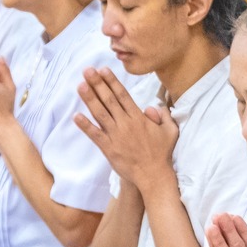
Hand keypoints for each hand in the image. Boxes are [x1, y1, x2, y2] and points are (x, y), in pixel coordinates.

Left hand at [74, 67, 178, 192]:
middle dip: (97, 84)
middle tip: (87, 71)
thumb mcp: (170, 131)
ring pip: (100, 113)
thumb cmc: (162, 154)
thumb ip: (163, 115)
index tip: (103, 70)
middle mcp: (126, 123)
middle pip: (109, 100)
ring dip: (89, 99)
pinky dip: (85, 126)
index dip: (111, 82)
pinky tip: (76, 116)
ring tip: (80, 85)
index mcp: (138, 118)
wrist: (153, 175)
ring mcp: (116, 136)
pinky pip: (95, 135)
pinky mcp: (109, 148)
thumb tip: (153, 107)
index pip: (123, 95)